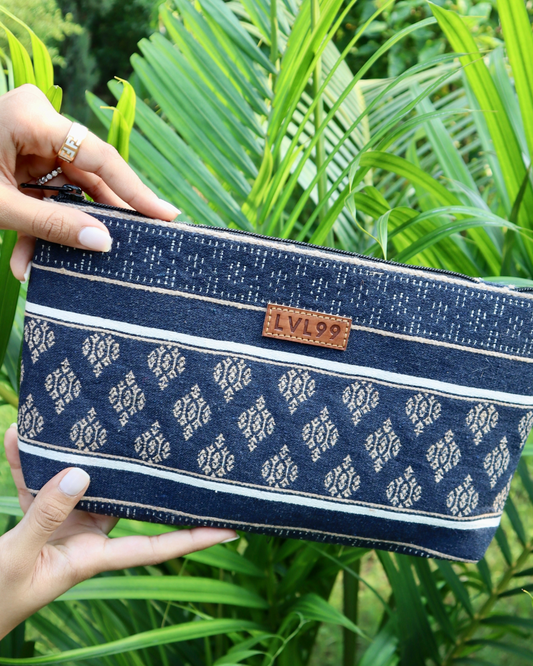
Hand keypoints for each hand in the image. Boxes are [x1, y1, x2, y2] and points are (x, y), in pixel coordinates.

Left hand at [0, 84, 179, 280]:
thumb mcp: (0, 207)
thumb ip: (53, 226)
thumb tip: (104, 243)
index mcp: (33, 118)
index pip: (99, 157)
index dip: (135, 191)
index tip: (166, 215)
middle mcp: (37, 124)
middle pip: (86, 177)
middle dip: (89, 222)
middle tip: (127, 248)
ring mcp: (27, 142)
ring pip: (64, 192)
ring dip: (57, 232)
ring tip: (49, 267)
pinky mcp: (19, 161)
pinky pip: (43, 195)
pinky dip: (37, 226)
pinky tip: (28, 259)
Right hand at [0, 425, 236, 637]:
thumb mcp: (19, 558)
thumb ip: (48, 515)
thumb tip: (80, 473)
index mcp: (92, 556)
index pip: (155, 546)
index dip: (193, 537)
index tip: (232, 525)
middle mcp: (85, 535)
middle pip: (127, 500)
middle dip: (147, 475)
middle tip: (174, 443)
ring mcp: (61, 522)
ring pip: (82, 481)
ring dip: (83, 455)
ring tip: (100, 420)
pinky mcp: (35, 513)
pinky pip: (36, 480)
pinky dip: (28, 460)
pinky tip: (21, 435)